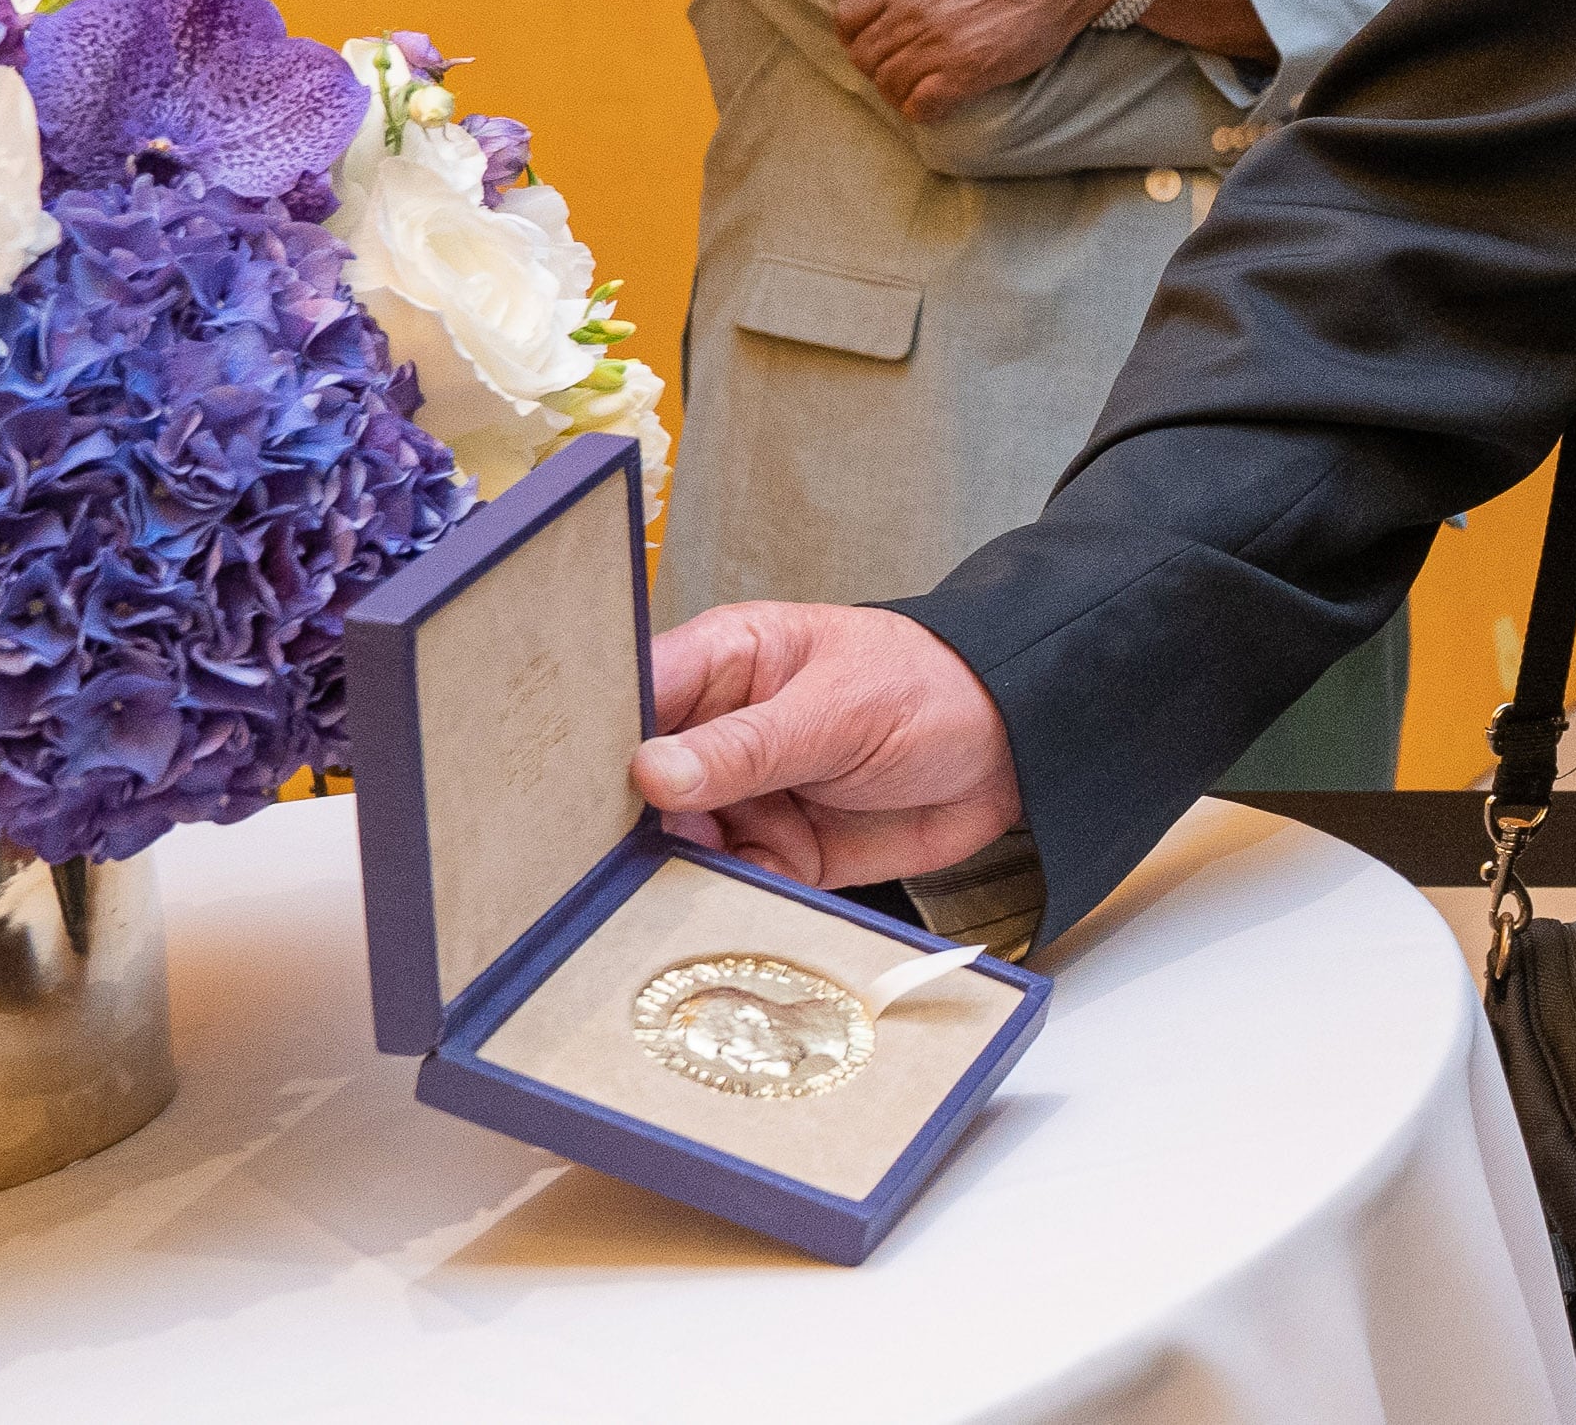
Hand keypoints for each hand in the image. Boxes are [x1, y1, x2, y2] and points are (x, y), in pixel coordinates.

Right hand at [632, 603, 1022, 889]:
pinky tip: (710, 912)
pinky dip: (718, 900)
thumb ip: (746, 745)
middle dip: (619, 824)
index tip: (559, 793)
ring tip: (658, 892)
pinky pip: (725, 882)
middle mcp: (719, 730)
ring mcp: (743, 795)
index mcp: (724, 663)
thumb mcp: (840, 709)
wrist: (1016, 749)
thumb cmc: (935, 688)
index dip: (594, 745)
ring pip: (672, 842)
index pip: (631, 698)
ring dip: (667, 871)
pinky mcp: (774, 850)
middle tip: (600, 864)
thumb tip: (651, 773)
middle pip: (635, 784)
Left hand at [836, 0, 1115, 119]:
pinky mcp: (964, 74)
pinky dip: (922, 109)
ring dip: (900, 90)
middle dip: (878, 65)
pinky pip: (919, 106)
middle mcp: (912, 11)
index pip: (846, 18)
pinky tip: (939, 100)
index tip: (877, 39)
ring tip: (921, 84)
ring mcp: (936, 45)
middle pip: (864, 57)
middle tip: (902, 65)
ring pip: (888, 85)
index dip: (856, 34)